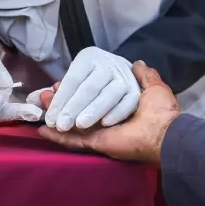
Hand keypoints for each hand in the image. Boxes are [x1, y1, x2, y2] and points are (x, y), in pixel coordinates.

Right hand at [38, 62, 179, 163]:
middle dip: (60, 100)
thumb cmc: (161, 110)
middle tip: (44, 92)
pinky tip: (41, 130)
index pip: (91, 95)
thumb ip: (143, 75)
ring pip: (70, 122)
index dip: (75, 89)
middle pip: (77, 108)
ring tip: (40, 102)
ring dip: (55, 112)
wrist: (164, 133)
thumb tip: (137, 63)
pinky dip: (56, 137)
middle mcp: (106, 118)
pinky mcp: (95, 143)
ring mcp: (99, 132)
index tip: (61, 82)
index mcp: (118, 105)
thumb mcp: (154, 86)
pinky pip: (71, 140)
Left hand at [43, 46, 140, 131]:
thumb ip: (59, 94)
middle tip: (61, 126)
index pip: (73, 80)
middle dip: (74, 108)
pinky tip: (104, 124)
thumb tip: (42, 99)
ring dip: (94, 111)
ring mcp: (124, 75)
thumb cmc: (90, 80)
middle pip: (90, 87)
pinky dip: (116, 113)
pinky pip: (128, 102)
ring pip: (110, 94)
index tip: (50, 120)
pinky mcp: (136, 88)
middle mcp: (108, 63)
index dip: (60, 101)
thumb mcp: (74, 81)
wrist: (121, 72)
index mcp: (89, 57)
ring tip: (79, 126)